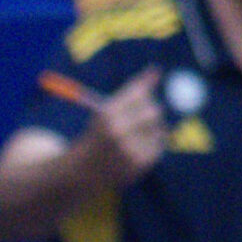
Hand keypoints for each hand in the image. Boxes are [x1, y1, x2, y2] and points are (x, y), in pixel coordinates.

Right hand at [78, 65, 167, 187]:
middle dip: (152, 110)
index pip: (140, 94)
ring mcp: (129, 149)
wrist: (81, 172)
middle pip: (154, 111)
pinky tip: (139, 146)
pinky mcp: (139, 163)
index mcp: (107, 115)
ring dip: (154, 127)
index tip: (149, 86)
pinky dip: (154, 142)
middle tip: (143, 114)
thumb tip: (157, 69)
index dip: (147, 89)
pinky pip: (160, 144)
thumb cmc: (98, 134)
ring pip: (160, 127)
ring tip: (137, 133)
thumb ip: (134, 89)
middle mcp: (117, 132)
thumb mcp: (108, 110)